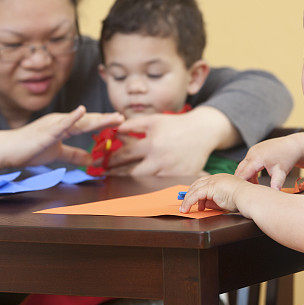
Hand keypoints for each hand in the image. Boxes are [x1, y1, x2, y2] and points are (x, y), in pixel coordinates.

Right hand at [0, 106, 123, 173]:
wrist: (8, 151)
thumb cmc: (30, 149)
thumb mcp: (57, 153)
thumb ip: (74, 155)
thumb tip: (91, 159)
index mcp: (64, 126)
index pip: (88, 124)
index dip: (104, 123)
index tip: (120, 122)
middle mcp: (60, 121)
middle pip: (87, 121)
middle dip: (106, 119)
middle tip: (123, 118)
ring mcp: (53, 125)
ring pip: (79, 121)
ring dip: (97, 118)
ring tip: (113, 116)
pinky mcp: (45, 132)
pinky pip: (61, 125)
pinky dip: (72, 117)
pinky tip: (82, 111)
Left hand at [104, 107, 234, 175]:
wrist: (202, 131)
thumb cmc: (176, 124)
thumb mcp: (154, 120)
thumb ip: (133, 124)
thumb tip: (115, 129)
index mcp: (152, 143)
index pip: (125, 154)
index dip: (111, 160)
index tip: (101, 163)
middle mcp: (160, 159)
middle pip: (133, 172)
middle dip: (117, 174)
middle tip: (105, 174)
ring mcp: (170, 170)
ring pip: (145, 180)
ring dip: (130, 180)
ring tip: (118, 179)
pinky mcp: (179, 177)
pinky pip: (160, 184)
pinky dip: (148, 183)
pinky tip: (139, 183)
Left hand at [179, 173, 252, 215]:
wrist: (248, 197)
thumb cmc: (242, 200)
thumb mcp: (225, 201)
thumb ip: (213, 201)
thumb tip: (203, 204)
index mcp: (221, 178)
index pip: (205, 183)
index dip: (197, 190)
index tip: (194, 199)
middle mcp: (216, 178)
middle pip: (197, 184)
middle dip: (190, 194)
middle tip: (185, 204)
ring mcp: (213, 181)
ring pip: (194, 189)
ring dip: (187, 200)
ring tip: (184, 208)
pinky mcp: (210, 187)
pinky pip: (195, 195)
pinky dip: (189, 202)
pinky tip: (186, 208)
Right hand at [235, 131, 303, 188]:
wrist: (292, 145)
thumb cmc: (287, 158)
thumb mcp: (281, 172)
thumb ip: (276, 184)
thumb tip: (274, 193)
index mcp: (256, 158)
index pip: (243, 174)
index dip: (240, 184)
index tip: (238, 194)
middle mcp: (252, 153)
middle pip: (240, 170)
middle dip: (241, 181)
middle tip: (243, 193)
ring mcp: (252, 150)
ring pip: (243, 166)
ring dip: (246, 176)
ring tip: (252, 187)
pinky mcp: (255, 150)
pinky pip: (248, 162)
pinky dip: (249, 171)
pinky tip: (255, 179)